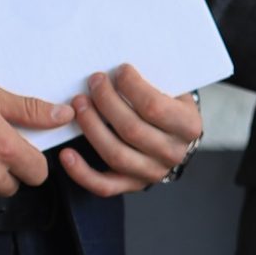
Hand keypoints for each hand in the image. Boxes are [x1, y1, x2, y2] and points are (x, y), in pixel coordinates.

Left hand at [61, 65, 204, 197]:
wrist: (177, 137)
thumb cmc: (171, 107)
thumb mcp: (175, 93)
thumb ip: (155, 83)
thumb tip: (118, 68)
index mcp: (188, 127)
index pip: (155, 108)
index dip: (132, 87)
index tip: (120, 70)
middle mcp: (173, 153)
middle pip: (131, 129)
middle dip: (106, 102)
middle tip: (94, 82)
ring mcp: (152, 172)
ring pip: (116, 154)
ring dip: (92, 128)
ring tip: (79, 105)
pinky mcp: (132, 185)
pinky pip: (104, 185)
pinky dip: (82, 173)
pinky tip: (66, 155)